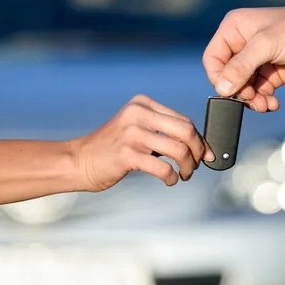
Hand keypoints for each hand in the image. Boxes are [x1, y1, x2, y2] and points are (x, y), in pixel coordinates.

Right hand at [69, 95, 213, 190]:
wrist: (78, 161)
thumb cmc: (112, 148)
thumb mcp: (136, 128)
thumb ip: (162, 131)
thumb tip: (198, 145)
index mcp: (142, 104)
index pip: (183, 120)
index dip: (200, 139)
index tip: (206, 153)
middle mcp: (138, 114)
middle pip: (186, 131)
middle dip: (198, 151)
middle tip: (197, 165)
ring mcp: (132, 133)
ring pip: (179, 150)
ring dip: (188, 166)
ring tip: (184, 174)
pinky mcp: (127, 154)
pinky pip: (163, 168)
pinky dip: (172, 177)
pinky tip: (170, 180)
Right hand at [203, 5, 284, 111]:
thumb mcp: (266, 45)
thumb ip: (242, 66)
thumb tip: (222, 88)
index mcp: (234, 29)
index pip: (213, 58)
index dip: (219, 77)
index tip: (231, 91)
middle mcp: (242, 44)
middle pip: (227, 77)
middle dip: (239, 91)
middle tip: (253, 98)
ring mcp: (256, 61)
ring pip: (243, 88)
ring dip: (252, 99)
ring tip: (265, 105)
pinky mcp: (270, 74)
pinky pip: (258, 92)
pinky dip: (263, 101)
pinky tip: (273, 104)